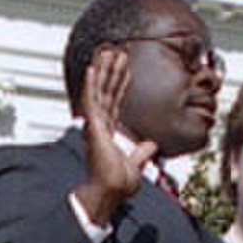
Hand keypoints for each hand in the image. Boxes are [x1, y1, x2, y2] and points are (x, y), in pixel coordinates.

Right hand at [74, 48, 157, 224]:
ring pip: (98, 91)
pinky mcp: (93, 126)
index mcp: (109, 133)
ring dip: (103, 70)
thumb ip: (142, 153)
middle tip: (118, 52)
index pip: (114, 102)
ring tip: (108, 51)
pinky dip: (91, 84)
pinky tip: (93, 67)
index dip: (120, 85)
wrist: (110, 192)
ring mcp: (95, 125)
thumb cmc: (117, 185)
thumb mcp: (136, 165)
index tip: (126, 70)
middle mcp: (100, 126)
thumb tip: (151, 145)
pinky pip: (91, 101)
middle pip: (106, 92)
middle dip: (112, 71)